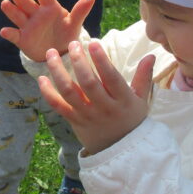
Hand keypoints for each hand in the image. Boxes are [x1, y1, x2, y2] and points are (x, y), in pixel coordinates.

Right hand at [0, 0, 94, 61]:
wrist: (58, 52)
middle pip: (26, 3)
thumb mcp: (74, 23)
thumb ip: (80, 11)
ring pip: (18, 16)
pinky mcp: (22, 39)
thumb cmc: (66, 34)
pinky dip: (9, 33)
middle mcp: (36, 14)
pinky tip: (4, 31)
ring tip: (4, 3)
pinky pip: (15, 35)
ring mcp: (28, 26)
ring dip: (11, 10)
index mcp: (50, 8)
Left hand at [39, 40, 154, 154]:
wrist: (121, 151)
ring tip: (51, 54)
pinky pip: (58, 106)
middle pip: (87, 82)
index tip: (93, 42)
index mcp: (122, 100)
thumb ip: (143, 76)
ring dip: (57, 71)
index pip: (111, 77)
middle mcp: (104, 107)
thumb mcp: (141, 99)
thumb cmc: (131, 119)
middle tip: (72, 44)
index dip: (101, 60)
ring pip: (69, 91)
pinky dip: (48, 92)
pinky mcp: (74, 122)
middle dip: (78, 61)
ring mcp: (87, 115)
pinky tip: (42, 78)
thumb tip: (150, 55)